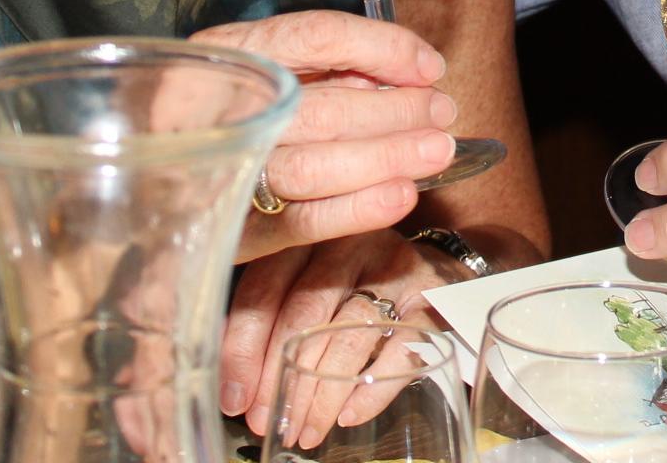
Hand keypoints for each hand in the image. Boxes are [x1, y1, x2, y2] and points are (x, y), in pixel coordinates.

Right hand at [189, 12, 458, 257]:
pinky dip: (355, 209)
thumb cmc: (232, 116)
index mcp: (226, 51)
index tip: (429, 67)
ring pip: (311, 165)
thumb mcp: (272, 73)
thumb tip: (406, 78)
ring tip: (437, 152)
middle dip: (394, 110)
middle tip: (443, 114)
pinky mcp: (229, 230)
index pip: (312, 38)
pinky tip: (399, 197)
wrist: (149, 187)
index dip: (381, 49)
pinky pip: (297, 221)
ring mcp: (216, 172)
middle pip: (318, 106)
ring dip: (386, 157)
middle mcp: (211, 106)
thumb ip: (329, 70)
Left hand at [219, 230, 465, 436]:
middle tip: (270, 423)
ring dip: (323, 392)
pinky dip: (373, 387)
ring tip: (307, 431)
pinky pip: (401, 347)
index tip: (235, 400)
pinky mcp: (432, 295)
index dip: (243, 350)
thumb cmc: (357, 282)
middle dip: (282, 377)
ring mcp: (394, 266)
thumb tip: (230, 381)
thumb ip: (271, 314)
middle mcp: (348, 243)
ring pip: (349, 334)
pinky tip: (350, 414)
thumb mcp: (310, 280)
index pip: (263, 291)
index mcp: (306, 236)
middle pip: (304, 313)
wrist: (435, 267)